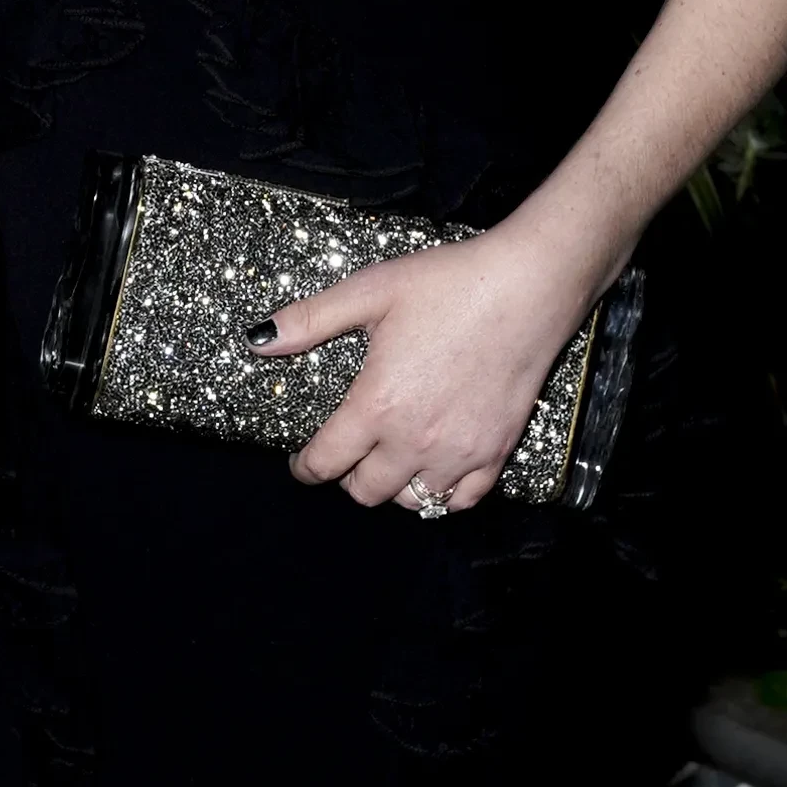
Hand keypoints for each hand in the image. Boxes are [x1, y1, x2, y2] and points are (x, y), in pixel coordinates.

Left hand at [256, 229, 597, 513]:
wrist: (528, 286)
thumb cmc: (450, 284)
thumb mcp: (371, 292)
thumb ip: (310, 320)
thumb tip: (258, 340)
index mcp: (377, 405)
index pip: (326, 462)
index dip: (305, 467)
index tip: (301, 462)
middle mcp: (415, 439)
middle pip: (365, 491)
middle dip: (347, 476)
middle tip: (347, 453)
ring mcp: (459, 452)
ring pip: (411, 502)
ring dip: (393, 487)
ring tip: (389, 460)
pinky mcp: (497, 451)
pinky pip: (461, 500)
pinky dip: (441, 494)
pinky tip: (434, 470)